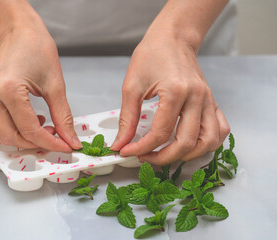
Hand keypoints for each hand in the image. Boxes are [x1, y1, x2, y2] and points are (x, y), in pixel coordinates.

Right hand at [0, 27, 81, 151]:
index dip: (50, 143)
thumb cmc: (37, 50)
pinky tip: (31, 121)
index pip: (29, 130)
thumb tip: (71, 140)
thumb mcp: (56, 85)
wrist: (18, 33)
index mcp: (8, 89)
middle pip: (11, 137)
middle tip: (56, 137)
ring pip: (0, 135)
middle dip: (36, 144)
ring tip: (44, 127)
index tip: (66, 147)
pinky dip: (15, 130)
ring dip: (24, 139)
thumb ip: (63, 117)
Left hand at [110, 35, 229, 164]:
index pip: (161, 133)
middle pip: (187, 143)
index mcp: (176, 92)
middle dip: (163, 158)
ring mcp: (208, 101)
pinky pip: (220, 130)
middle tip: (145, 157)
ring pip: (209, 142)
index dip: (141, 148)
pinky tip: (190, 144)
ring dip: (188, 155)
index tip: (126, 151)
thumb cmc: (152, 55)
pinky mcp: (212, 102)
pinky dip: (207, 143)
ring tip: (167, 154)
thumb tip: (120, 143)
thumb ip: (126, 118)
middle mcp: (198, 98)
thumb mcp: (132, 85)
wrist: (172, 39)